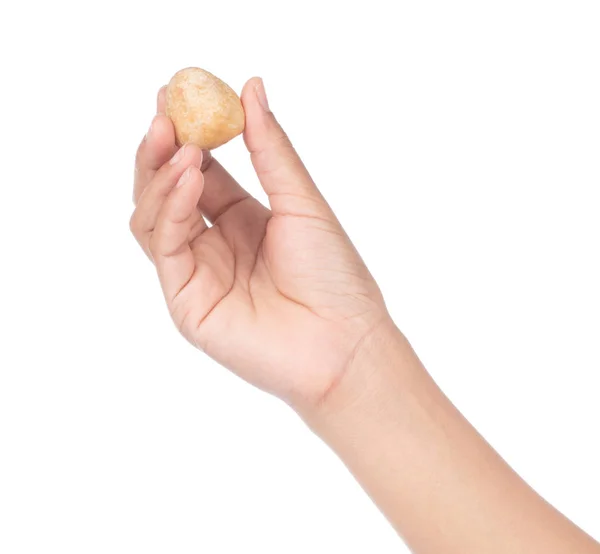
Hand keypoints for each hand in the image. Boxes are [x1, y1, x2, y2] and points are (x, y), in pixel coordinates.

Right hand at [130, 78, 389, 408]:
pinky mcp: (186, 300)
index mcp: (242, 219)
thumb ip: (271, 149)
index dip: (186, 133)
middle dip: (160, 149)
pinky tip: (189, 178)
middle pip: (167, 190)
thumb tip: (252, 86)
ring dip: (160, 175)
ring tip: (180, 144)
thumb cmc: (334, 275)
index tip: (178, 92)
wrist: (345, 342)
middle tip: (163, 111)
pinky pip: (164, 245)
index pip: (200, 169)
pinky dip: (170, 207)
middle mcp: (214, 243)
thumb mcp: (302, 202)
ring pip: (152, 215)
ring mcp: (197, 272)